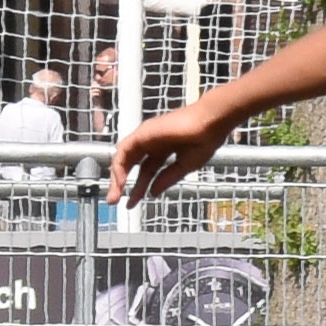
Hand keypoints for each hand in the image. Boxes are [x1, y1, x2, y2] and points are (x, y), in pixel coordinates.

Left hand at [113, 102, 230, 208]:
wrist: (210, 124)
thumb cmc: (205, 140)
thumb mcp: (185, 166)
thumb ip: (167, 178)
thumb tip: (153, 192)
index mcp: (165, 149)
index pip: (147, 171)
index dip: (140, 187)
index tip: (134, 202)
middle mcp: (152, 143)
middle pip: (132, 166)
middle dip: (123, 184)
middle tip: (116, 201)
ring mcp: (146, 137)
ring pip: (124, 159)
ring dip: (117, 177)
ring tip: (115, 196)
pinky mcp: (142, 133)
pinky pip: (123, 151)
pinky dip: (119, 166)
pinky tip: (120, 181)